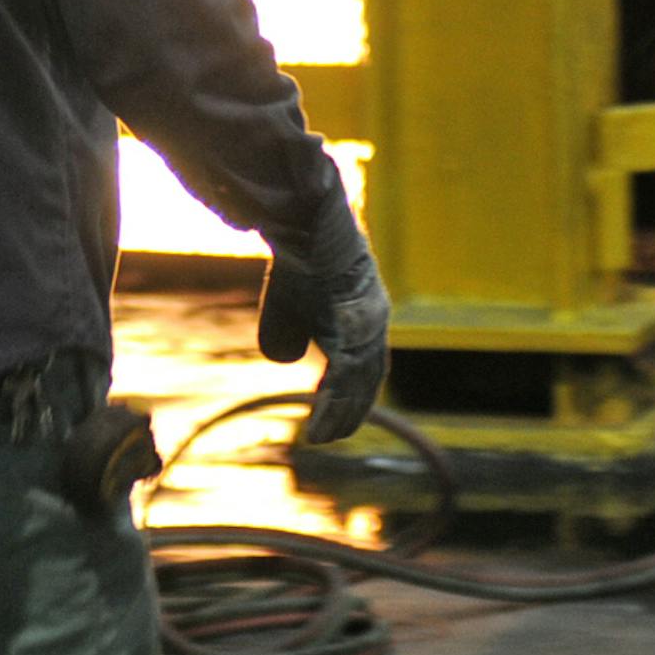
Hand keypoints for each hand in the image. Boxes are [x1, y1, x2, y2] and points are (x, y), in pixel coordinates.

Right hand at [259, 198, 391, 444]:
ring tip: (322, 437)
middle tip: (329, 437)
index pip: (366, 367)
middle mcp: (373, 323)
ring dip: (341, 414)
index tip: (334, 421)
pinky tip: (317, 421)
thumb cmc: (297, 256)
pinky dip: (332, 406)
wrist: (303, 218)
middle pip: (368, 379)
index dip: (353, 395)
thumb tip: (282, 360)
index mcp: (366, 317)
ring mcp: (365, 325)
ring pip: (358, 383)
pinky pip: (343, 376)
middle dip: (351, 410)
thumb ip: (287, 329)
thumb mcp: (289, 298)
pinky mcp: (349, 325)